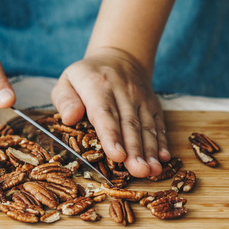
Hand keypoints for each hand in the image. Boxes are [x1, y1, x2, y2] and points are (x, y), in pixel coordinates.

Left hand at [51, 47, 170, 178]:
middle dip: (135, 150)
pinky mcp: (153, 105)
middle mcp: (123, 92)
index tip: (117, 155)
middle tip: (138, 170)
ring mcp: (141, 98)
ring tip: (152, 170)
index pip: (105, 113)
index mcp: (98, 86)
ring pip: (146, 126)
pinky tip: (164, 158)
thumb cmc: (87, 76)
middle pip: (129, 124)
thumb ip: (65, 99)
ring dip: (150, 150)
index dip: (112, 135)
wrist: (120, 57)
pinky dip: (162, 142)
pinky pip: (158, 124)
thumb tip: (70, 118)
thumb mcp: (67, 80)